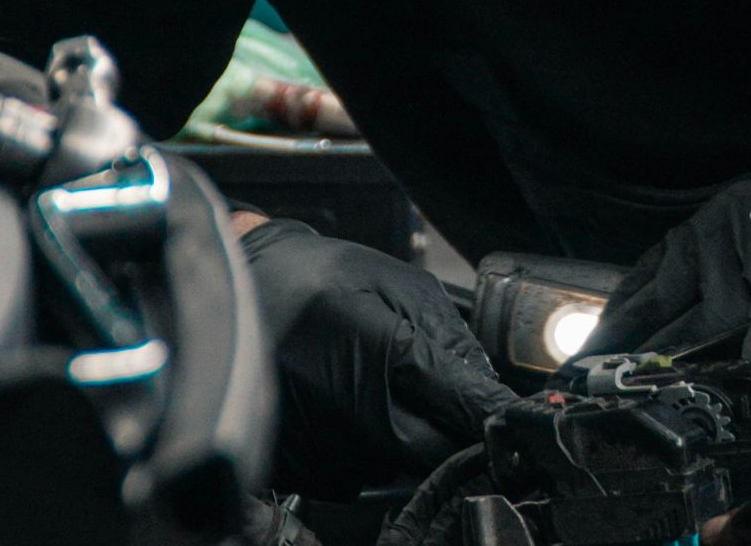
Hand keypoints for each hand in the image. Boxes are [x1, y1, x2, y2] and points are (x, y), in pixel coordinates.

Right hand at [237, 219, 516, 497]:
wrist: (238, 287)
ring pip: (390, 464)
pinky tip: (338, 402)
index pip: (455, 402)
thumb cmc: (317, 277)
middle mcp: (340, 401)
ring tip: (364, 383)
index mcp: (373, 346)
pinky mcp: (291, 463)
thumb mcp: (397, 282)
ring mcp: (312, 439)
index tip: (512, 423)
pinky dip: (358, 447)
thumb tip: (486, 387)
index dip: (489, 414)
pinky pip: (350, 474)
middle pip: (428, 451)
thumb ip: (449, 334)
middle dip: (444, 431)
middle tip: (433, 398)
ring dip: (397, 435)